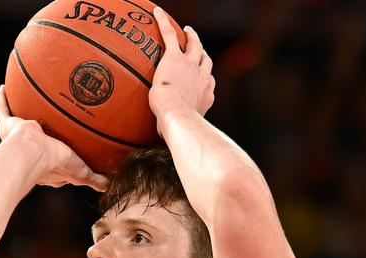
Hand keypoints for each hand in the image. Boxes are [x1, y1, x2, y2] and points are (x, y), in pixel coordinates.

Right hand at [0, 85, 107, 191]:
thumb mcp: (82, 172)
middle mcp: (30, 152)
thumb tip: (108, 185)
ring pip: (18, 124)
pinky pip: (2, 110)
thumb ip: (95, 179)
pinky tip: (4, 87)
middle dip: (42, 134)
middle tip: (50, 123)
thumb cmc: (55, 164)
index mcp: (46, 165)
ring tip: (27, 101)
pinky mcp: (7, 126)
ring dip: (21, 114)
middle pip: (37, 141)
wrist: (33, 154)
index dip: (61, 157)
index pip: (54, 161)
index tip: (68, 150)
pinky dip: (2, 99)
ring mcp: (16, 138)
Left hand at [149, 6, 215, 132]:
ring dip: (193, 37)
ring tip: (188, 30)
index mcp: (205, 95)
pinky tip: (157, 13)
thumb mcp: (177, 128)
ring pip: (195, 46)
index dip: (205, 78)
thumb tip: (162, 135)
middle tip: (198, 46)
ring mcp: (190, 66)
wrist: (175, 113)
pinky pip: (170, 35)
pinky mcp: (175, 58)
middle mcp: (202, 77)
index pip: (208, 83)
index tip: (201, 77)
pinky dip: (163, 23)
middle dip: (203, 53)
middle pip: (206, 60)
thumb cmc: (176, 126)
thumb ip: (171, 128)